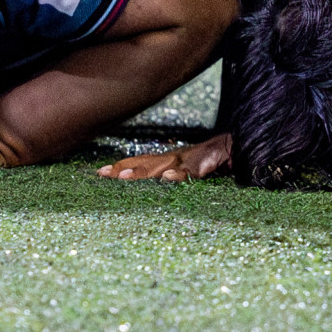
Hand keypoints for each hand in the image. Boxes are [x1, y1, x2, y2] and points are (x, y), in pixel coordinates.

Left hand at [97, 133, 230, 181]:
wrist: (232, 147)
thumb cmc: (206, 161)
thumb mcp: (183, 168)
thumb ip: (167, 175)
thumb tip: (153, 184)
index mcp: (166, 159)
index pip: (138, 162)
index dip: (120, 166)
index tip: (99, 172)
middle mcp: (171, 158)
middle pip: (143, 164)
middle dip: (123, 169)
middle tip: (104, 174)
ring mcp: (185, 161)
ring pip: (159, 167)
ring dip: (141, 172)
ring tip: (123, 177)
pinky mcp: (202, 165)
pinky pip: (188, 171)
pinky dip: (178, 174)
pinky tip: (167, 178)